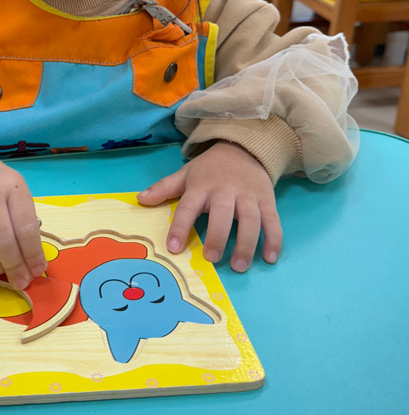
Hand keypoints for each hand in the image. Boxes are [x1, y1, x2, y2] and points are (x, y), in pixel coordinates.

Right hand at [0, 152, 46, 289]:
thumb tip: (34, 262)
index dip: (33, 254)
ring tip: (7, 279)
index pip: (25, 228)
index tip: (38, 269)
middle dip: (15, 268)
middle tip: (22, 281)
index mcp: (12, 187)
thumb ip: (26, 222)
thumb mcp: (17, 191)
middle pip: (3, 242)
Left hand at [136, 142, 281, 271]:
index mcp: (202, 186)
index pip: (188, 206)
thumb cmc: (210, 169)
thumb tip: (141, 199)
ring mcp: (249, 196)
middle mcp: (226, 191)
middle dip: (217, 236)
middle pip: (223, 214)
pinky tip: (269, 258)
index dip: (180, 226)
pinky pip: (273, 221)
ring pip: (251, 219)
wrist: (244, 149)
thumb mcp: (186, 174)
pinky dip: (274, 239)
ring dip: (246, 243)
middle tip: (211, 259)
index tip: (173, 247)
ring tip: (239, 266)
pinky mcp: (267, 200)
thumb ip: (164, 188)